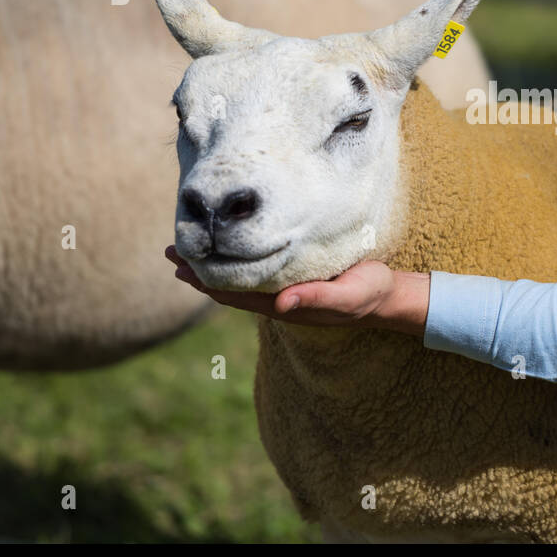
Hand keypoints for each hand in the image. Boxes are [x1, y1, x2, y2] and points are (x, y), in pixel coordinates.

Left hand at [164, 245, 428, 334]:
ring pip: (239, 280)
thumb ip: (315, 299)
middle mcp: (278, 299)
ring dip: (213, 267)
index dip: (205, 280)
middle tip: (170, 252)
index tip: (179, 264)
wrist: (386, 297)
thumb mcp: (346, 295)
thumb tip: (279, 305)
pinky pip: (256, 272)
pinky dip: (235, 261)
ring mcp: (285, 291)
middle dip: (199, 271)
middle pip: (229, 287)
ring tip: (188, 252)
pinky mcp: (294, 279)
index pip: (234, 293)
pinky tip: (229, 250)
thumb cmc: (368, 293)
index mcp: (284, 304)